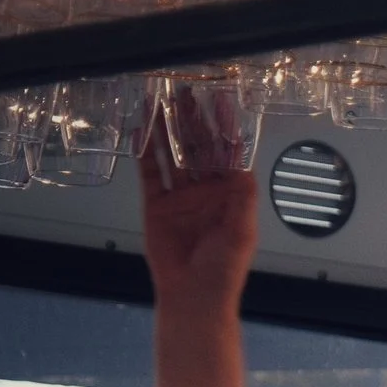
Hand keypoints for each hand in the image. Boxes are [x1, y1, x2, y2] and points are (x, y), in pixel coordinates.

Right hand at [138, 110, 257, 312]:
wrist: (193, 295)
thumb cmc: (224, 268)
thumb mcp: (242, 231)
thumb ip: (243, 198)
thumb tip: (247, 167)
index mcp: (231, 194)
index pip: (227, 153)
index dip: (223, 128)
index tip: (219, 102)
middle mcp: (206, 191)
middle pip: (197, 148)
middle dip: (192, 121)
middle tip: (184, 92)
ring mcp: (180, 196)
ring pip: (172, 155)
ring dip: (166, 130)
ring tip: (159, 102)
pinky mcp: (156, 205)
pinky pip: (149, 173)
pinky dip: (144, 153)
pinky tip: (140, 131)